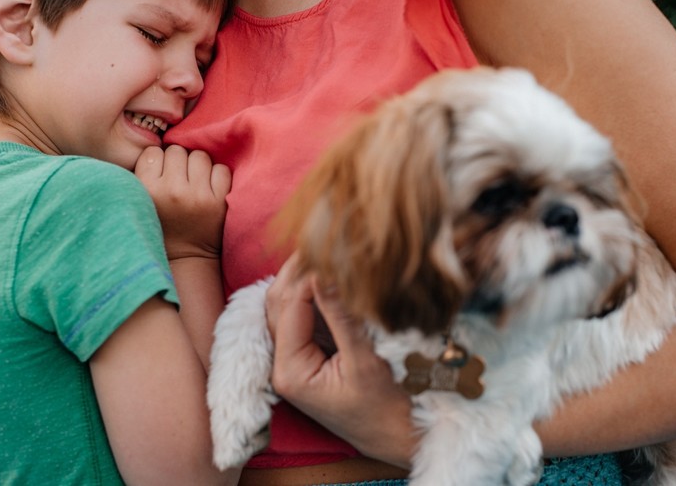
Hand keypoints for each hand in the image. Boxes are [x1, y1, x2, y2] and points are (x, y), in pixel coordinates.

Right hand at [135, 145, 230, 260]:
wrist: (187, 258)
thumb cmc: (161, 225)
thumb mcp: (141, 201)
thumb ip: (145, 174)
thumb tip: (161, 143)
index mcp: (147, 190)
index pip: (154, 152)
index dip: (159, 162)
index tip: (161, 176)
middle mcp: (172, 191)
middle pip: (177, 151)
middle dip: (178, 163)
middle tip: (179, 180)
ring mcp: (198, 196)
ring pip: (200, 156)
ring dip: (198, 166)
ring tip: (194, 183)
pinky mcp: (220, 201)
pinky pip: (221, 169)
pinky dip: (216, 177)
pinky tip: (209, 189)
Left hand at [266, 257, 416, 467]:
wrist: (396, 436)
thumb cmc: (384, 407)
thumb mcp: (364, 361)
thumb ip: (341, 317)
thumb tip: (324, 272)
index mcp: (289, 370)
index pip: (290, 306)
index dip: (308, 274)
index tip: (332, 250)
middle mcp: (282, 363)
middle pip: (279, 302)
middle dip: (298, 270)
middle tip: (323, 239)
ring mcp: (294, 358)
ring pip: (287, 305)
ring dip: (302, 278)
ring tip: (325, 250)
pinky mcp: (309, 353)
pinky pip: (302, 314)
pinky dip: (312, 292)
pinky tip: (328, 274)